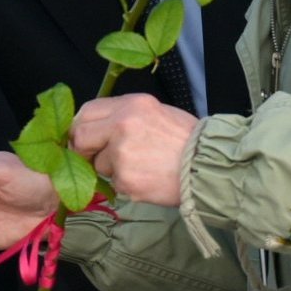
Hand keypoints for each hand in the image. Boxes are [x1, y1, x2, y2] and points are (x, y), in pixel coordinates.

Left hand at [69, 94, 197, 205]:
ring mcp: (122, 154)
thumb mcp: (156, 112)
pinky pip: (115, 184)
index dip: (81, 127)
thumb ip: (124, 116)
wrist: (210, 167)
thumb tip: (98, 127)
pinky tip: (148, 179)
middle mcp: (122, 125)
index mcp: (131, 105)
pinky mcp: (126, 180)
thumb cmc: (187, 140)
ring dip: (113, 169)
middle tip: (95, 158)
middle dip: (84, 150)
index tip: (84, 138)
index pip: (86, 111)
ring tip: (142, 167)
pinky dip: (127, 185)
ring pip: (99, 164)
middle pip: (81, 137)